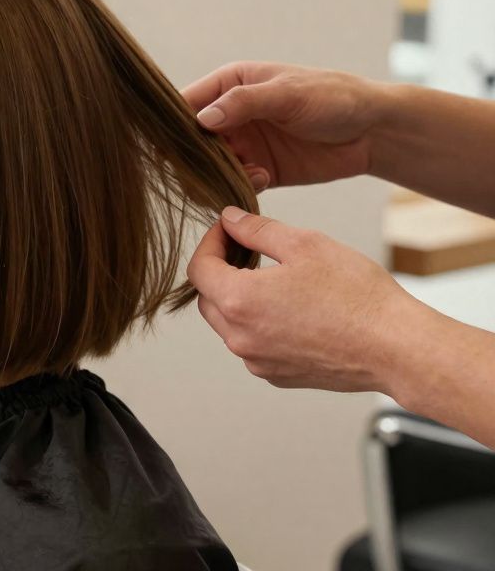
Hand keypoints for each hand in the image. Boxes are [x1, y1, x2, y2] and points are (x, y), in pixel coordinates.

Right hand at [181, 62, 384, 191]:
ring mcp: (244, 144)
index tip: (167, 141)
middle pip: (193, 138)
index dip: (174, 121)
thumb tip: (201, 119)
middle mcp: (231, 115)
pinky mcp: (259, 169)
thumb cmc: (332, 97)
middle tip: (205, 165)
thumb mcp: (287, 93)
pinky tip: (264, 177)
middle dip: (195, 154)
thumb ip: (244, 103)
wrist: (372, 130)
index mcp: (231, 84)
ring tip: (246, 170)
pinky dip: (241, 184)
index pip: (187, 102)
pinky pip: (235, 181)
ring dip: (219, 172)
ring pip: (210, 164)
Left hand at [186, 207, 422, 393]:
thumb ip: (257, 230)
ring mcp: (257, 361)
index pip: (198, 268)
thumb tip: (230, 220)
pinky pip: (253, 344)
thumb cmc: (357, 295)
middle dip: (220, 270)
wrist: (397, 349)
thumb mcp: (305, 244)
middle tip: (248, 250)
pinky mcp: (277, 376)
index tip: (228, 229)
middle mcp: (239, 337)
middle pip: (208, 298)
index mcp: (239, 301)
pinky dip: (260, 323)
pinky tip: (291, 308)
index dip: (210, 242)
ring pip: (229, 323)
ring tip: (273, 278)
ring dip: (239, 298)